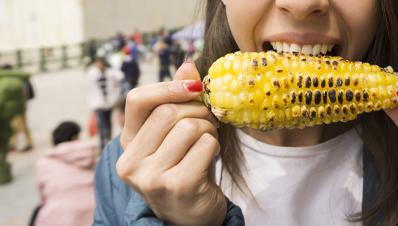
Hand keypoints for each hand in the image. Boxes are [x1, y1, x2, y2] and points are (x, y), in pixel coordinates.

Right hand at [116, 62, 225, 225]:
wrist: (191, 217)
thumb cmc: (185, 169)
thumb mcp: (175, 136)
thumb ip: (178, 101)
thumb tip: (188, 65)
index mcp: (127, 143)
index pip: (138, 100)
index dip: (168, 87)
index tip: (195, 87)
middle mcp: (131, 161)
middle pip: (169, 112)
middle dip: (198, 112)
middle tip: (210, 122)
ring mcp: (151, 177)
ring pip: (189, 127)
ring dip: (209, 130)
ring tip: (208, 143)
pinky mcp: (176, 186)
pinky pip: (206, 146)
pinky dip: (215, 146)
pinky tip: (210, 158)